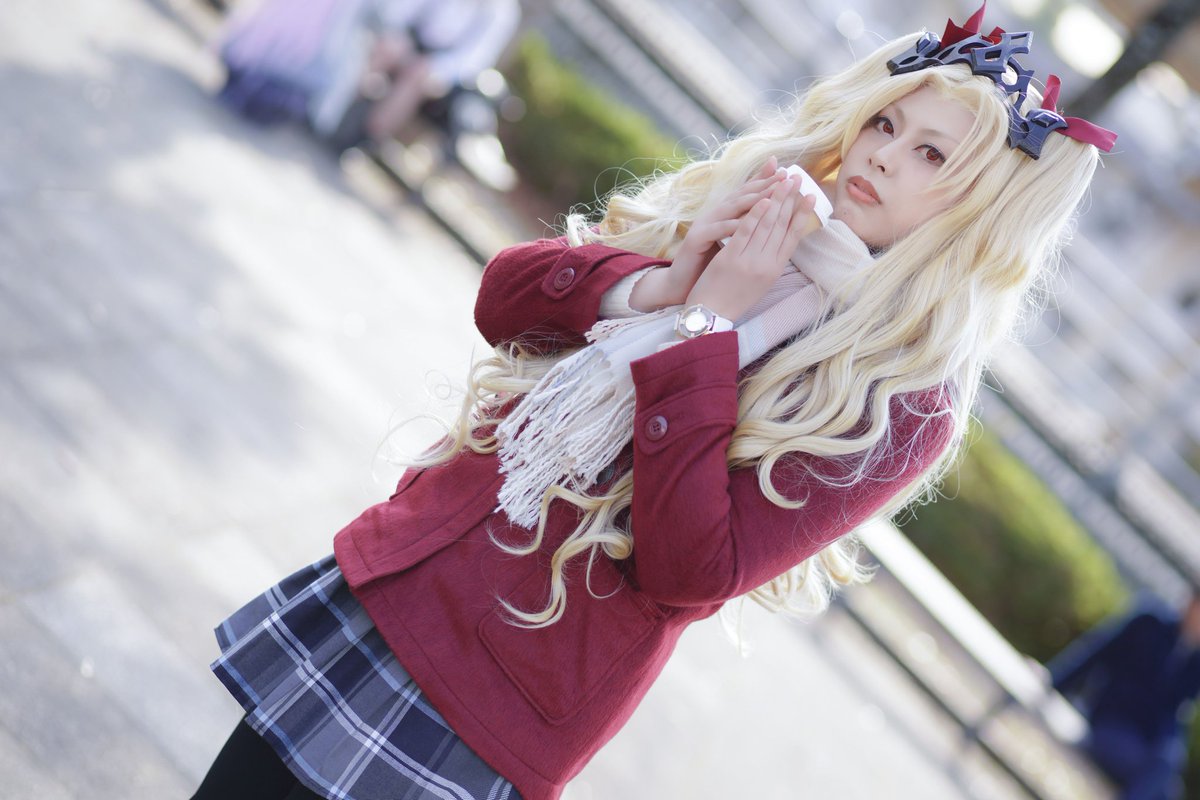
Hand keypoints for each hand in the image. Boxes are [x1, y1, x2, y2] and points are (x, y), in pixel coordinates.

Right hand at [629, 158, 786, 311]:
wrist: (682, 284)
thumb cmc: (710, 266)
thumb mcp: (734, 245)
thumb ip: (748, 231)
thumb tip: (773, 222)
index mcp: (726, 215)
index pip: (749, 193)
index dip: (766, 181)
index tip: (786, 172)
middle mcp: (716, 215)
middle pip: (743, 195)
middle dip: (764, 184)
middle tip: (784, 176)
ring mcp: (705, 224)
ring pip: (731, 208)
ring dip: (751, 200)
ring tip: (771, 195)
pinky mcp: (696, 238)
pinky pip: (716, 230)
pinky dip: (731, 226)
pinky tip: (746, 223)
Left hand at [684, 176, 819, 321]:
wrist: (712, 315)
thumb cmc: (734, 298)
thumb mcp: (760, 282)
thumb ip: (769, 260)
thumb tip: (778, 240)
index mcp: (775, 269)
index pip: (793, 236)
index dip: (803, 214)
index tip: (810, 196)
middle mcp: (766, 264)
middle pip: (782, 226)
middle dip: (791, 199)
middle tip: (798, 178)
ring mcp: (750, 261)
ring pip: (767, 225)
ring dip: (777, 200)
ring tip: (784, 181)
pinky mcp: (731, 259)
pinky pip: (745, 232)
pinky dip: (755, 215)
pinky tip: (763, 199)